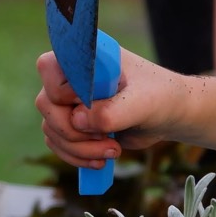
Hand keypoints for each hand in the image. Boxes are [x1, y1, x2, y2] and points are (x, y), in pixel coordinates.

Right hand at [35, 45, 185, 168]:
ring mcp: (71, 100)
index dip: (63, 91)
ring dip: (79, 148)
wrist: (169, 115)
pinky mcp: (74, 123)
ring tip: (112, 150)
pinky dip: (76, 156)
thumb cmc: (160, 98)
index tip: (90, 102)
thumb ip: (112, 111)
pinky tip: (102, 159)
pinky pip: (58, 143)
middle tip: (106, 138)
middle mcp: (73, 76)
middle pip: (46, 103)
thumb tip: (77, 120)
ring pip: (51, 128)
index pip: (49, 66)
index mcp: (88, 57)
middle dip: (73, 130)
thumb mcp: (143, 103)